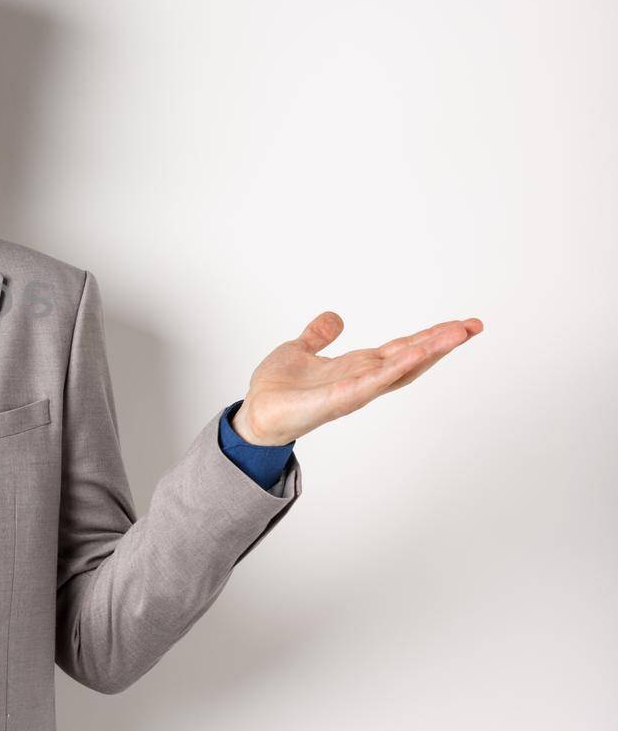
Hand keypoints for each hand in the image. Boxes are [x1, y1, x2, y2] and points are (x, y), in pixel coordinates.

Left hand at [232, 312, 483, 446]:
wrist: (255, 413)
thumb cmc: (277, 388)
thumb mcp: (299, 350)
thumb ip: (318, 335)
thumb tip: (334, 316)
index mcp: (357, 367)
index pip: (401, 349)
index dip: (429, 337)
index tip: (459, 324)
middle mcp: (363, 379)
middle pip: (411, 358)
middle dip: (442, 342)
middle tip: (473, 325)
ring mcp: (355, 390)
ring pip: (400, 369)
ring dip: (429, 351)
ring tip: (457, 334)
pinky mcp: (340, 399)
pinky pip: (372, 382)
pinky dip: (394, 368)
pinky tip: (415, 353)